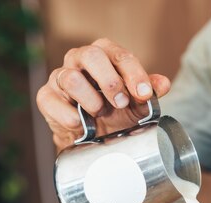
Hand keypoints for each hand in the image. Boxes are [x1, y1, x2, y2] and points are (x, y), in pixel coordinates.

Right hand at [36, 38, 170, 149]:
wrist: (92, 139)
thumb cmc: (114, 113)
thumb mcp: (136, 104)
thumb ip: (149, 93)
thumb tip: (163, 84)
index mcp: (104, 55)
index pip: (119, 55)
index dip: (134, 74)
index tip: (144, 94)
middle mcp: (79, 60)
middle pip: (91, 55)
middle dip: (110, 81)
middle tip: (121, 103)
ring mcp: (60, 77)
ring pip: (71, 78)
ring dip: (90, 101)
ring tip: (100, 115)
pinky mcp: (47, 97)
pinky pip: (52, 101)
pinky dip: (69, 117)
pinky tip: (81, 125)